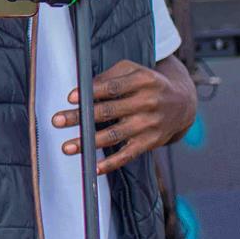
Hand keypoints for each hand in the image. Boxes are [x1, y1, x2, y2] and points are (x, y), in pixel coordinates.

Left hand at [51, 59, 195, 173]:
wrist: (182, 103)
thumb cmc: (147, 83)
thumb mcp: (133, 71)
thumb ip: (109, 76)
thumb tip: (82, 90)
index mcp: (144, 80)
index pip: (113, 87)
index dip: (91, 92)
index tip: (70, 98)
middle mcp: (149, 102)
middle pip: (109, 111)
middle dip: (81, 117)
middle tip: (57, 121)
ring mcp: (150, 124)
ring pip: (115, 135)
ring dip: (89, 142)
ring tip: (67, 146)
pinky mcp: (151, 142)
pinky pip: (129, 154)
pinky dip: (111, 163)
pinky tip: (94, 167)